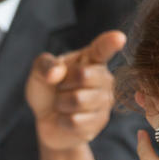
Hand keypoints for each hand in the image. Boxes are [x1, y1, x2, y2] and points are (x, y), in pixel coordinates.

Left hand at [26, 31, 124, 150]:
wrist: (48, 120)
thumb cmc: (48, 90)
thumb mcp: (39, 73)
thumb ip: (44, 65)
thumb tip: (57, 72)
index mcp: (91, 58)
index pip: (102, 48)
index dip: (110, 42)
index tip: (118, 37)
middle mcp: (104, 78)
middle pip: (83, 75)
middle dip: (63, 83)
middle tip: (61, 88)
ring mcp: (105, 101)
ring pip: (78, 100)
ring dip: (61, 103)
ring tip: (64, 103)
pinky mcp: (100, 121)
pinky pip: (76, 121)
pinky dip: (63, 120)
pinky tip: (67, 118)